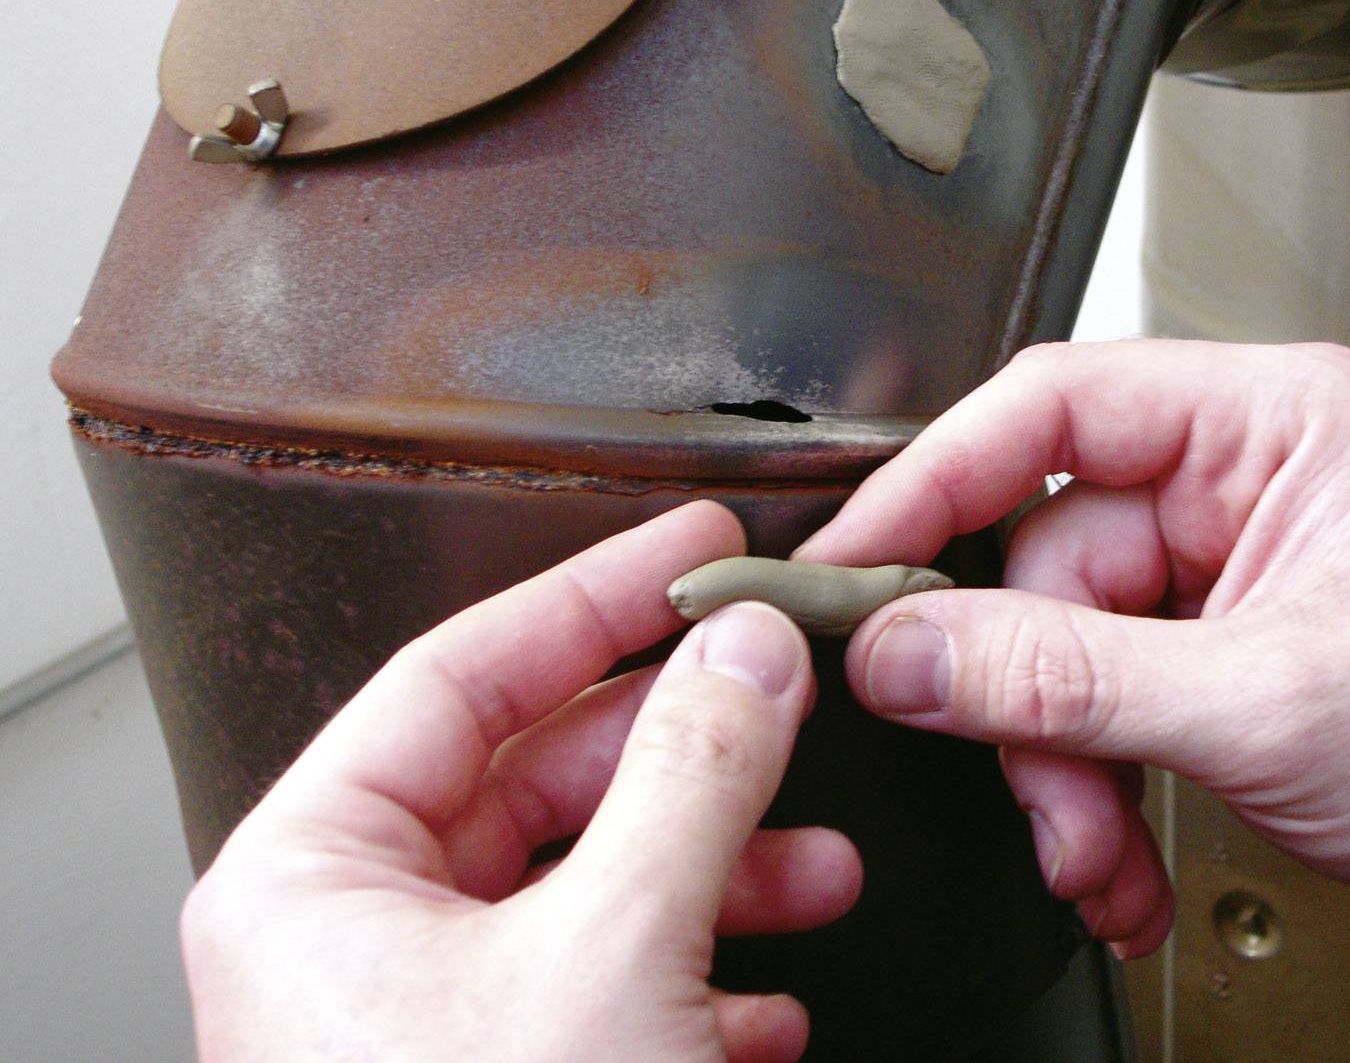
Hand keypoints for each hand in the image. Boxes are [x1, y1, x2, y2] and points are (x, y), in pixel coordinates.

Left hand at [181, 502, 860, 1062]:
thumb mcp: (612, 954)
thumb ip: (690, 776)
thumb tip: (749, 648)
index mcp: (317, 878)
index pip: (465, 672)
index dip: (595, 596)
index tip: (692, 548)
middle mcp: (357, 942)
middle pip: (539, 777)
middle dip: (685, 750)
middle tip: (781, 694)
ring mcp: (427, 1025)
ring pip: (587, 886)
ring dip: (717, 869)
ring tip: (819, 867)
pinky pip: (605, 988)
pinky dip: (698, 980)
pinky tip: (770, 1004)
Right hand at [798, 340, 1349, 937]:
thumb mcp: (1263, 706)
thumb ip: (1065, 678)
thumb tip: (907, 650)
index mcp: (1267, 423)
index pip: (1050, 409)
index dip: (934, 480)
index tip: (853, 558)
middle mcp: (1229, 474)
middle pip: (1042, 562)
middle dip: (1035, 707)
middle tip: (1050, 803)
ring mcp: (1213, 560)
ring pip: (1057, 648)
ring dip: (1064, 770)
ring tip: (1103, 859)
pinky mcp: (1202, 636)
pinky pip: (1096, 694)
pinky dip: (1095, 786)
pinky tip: (1122, 856)